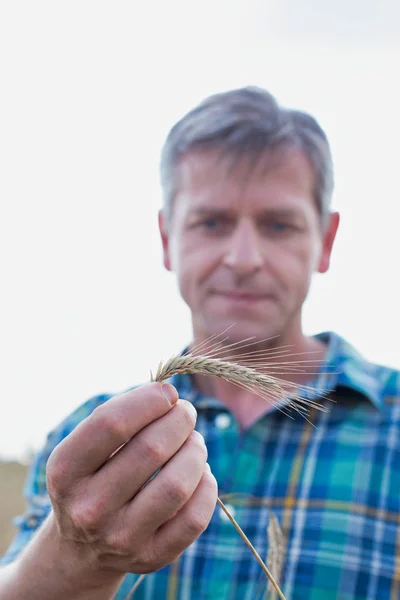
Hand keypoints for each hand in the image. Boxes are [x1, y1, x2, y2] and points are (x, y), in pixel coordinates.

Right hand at [46, 382, 216, 582]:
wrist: (81, 547)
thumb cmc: (93, 476)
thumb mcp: (85, 448)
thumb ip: (120, 416)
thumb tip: (170, 397)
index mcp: (65, 470)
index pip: (111, 424)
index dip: (148, 400)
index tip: (168, 393)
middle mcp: (88, 508)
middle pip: (151, 450)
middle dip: (179, 420)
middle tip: (185, 413)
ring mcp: (120, 538)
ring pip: (177, 485)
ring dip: (195, 451)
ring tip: (194, 441)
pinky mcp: (150, 558)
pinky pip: (194, 518)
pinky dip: (206, 486)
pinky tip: (199, 473)